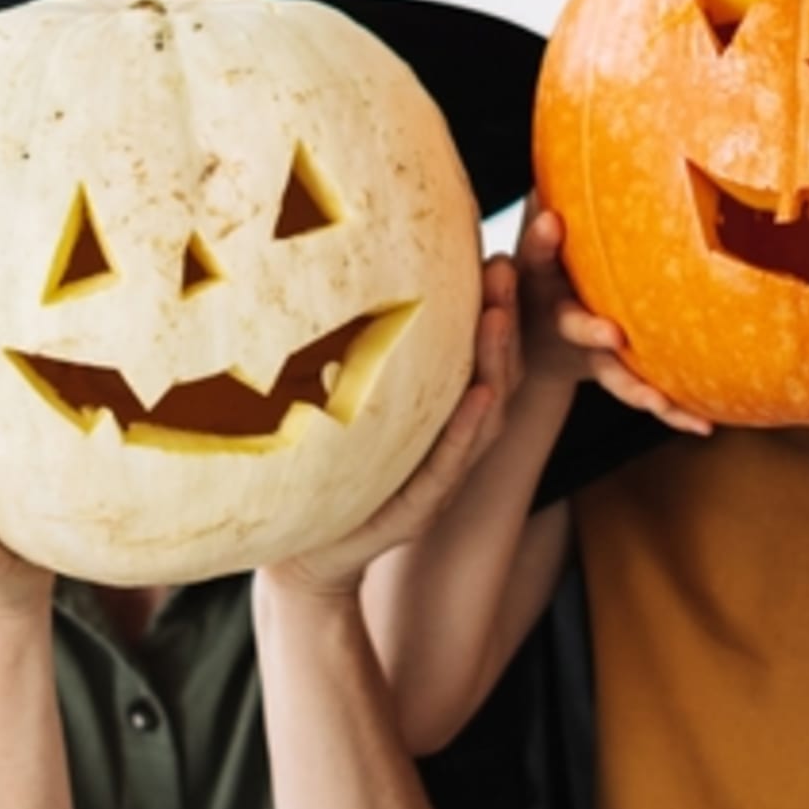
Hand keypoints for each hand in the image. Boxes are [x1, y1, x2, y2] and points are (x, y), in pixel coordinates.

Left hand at [266, 255, 523, 598]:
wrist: (301, 555)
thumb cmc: (325, 472)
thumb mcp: (347, 406)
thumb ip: (360, 357)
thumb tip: (334, 276)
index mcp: (440, 418)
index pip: (480, 354)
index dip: (495, 306)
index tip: (498, 253)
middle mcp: (449, 443)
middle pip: (494, 372)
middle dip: (503, 318)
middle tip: (507, 265)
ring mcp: (439, 476)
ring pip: (484, 414)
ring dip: (495, 361)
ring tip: (500, 314)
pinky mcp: (418, 508)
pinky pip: (451, 463)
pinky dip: (470, 427)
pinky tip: (482, 393)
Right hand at [517, 203, 713, 435]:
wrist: (530, 335)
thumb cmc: (552, 258)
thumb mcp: (545, 224)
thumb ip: (559, 185)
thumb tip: (580, 107)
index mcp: (540, 274)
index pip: (535, 255)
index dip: (540, 241)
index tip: (551, 222)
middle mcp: (557, 315)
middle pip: (569, 324)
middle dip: (587, 329)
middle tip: (609, 333)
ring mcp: (584, 351)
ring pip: (608, 373)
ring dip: (637, 389)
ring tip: (664, 406)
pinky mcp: (610, 375)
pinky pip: (643, 394)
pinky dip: (672, 411)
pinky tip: (705, 427)